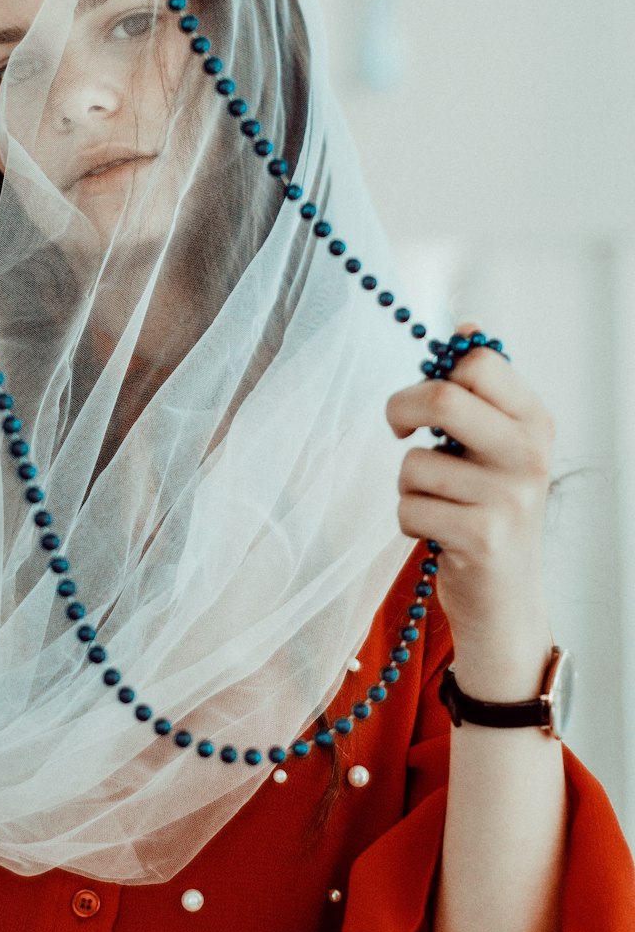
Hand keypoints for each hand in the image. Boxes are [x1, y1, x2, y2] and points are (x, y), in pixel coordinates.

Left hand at [385, 322, 556, 658]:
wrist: (507, 604)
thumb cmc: (489, 515)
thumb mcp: (496, 450)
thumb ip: (480, 393)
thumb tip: (466, 326)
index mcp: (535, 422)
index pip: (481, 361)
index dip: (434, 374)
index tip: (422, 399)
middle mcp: (530, 454)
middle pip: (443, 397)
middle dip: (400, 410)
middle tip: (397, 430)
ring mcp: (509, 496)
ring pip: (413, 461)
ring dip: (407, 486)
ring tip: (438, 507)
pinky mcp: (482, 535)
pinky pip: (408, 506)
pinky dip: (408, 521)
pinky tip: (438, 536)